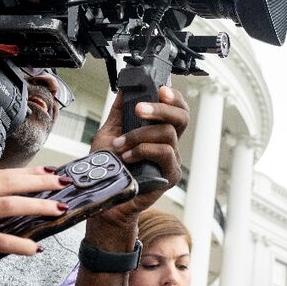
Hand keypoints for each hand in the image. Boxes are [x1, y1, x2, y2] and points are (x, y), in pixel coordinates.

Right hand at [0, 166, 67, 285]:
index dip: (31, 173)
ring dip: (37, 207)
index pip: (1, 173)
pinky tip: (36, 247)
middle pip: (8, 183)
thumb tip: (16, 196)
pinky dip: (20, 243)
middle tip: (64, 185)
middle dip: (41, 184)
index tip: (53, 173)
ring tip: (59, 211)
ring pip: (8, 205)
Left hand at [88, 86, 188, 227]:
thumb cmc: (109, 168)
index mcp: (159, 131)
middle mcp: (170, 144)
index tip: (160, 89)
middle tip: (140, 110)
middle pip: (181, 117)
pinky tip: (128, 156)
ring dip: (140, 135)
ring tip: (120, 145)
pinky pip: (165, 154)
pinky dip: (143, 150)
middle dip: (161, 109)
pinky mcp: (170, 175)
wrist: (105, 196)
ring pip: (168, 134)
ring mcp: (172, 160)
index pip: (176, 109)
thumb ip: (119, 112)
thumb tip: (124, 88)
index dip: (173, 97)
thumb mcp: (110, 133)